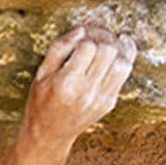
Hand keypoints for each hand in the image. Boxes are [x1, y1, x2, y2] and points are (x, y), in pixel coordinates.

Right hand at [20, 25, 135, 152]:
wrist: (49, 134)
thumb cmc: (41, 101)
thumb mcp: (41, 73)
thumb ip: (59, 49)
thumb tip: (81, 30)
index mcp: (66, 82)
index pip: (88, 46)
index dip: (86, 35)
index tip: (82, 36)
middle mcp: (86, 92)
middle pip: (109, 52)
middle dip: (104, 38)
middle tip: (97, 36)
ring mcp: (100, 99)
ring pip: (123, 63)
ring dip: (119, 49)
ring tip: (110, 43)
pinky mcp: (109, 103)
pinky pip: (124, 76)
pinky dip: (124, 61)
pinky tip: (117, 53)